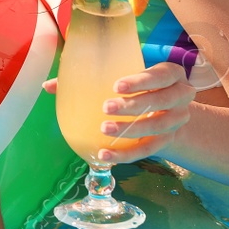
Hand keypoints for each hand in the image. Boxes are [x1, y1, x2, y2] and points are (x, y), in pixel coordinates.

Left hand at [42, 61, 195, 163]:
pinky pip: (148, 150)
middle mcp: (181, 96)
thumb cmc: (137, 86)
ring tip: (104, 129)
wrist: (165, 110)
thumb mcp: (123, 75)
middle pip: (161, 100)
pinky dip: (127, 154)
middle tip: (106, 107)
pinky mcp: (168, 141)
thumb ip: (89, 76)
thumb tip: (48, 86)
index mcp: (171, 74)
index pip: (161, 75)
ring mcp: (177, 120)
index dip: (141, 80)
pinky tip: (105, 155)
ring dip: (130, 129)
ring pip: (157, 126)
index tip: (117, 86)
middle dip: (133, 105)